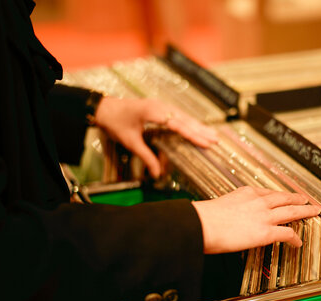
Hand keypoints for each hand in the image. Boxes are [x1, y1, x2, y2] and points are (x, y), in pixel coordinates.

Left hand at [94, 97, 218, 177]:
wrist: (105, 108)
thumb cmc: (116, 123)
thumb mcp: (130, 142)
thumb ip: (146, 157)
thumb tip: (157, 174)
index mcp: (152, 112)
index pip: (177, 124)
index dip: (192, 134)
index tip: (205, 142)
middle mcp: (159, 106)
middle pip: (184, 119)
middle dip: (200, 130)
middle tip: (216, 140)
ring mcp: (160, 105)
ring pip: (183, 116)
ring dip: (197, 125)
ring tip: (213, 135)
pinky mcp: (159, 107)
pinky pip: (177, 115)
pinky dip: (189, 122)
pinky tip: (198, 128)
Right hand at [192, 187, 320, 253]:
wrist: (202, 224)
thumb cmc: (203, 218)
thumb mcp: (218, 206)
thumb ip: (228, 210)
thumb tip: (224, 219)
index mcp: (245, 193)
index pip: (266, 193)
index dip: (277, 196)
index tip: (281, 197)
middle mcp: (257, 201)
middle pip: (283, 198)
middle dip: (296, 198)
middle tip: (305, 199)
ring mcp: (264, 216)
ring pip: (292, 211)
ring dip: (304, 211)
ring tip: (313, 212)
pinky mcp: (266, 232)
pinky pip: (287, 233)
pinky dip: (295, 238)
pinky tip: (298, 242)